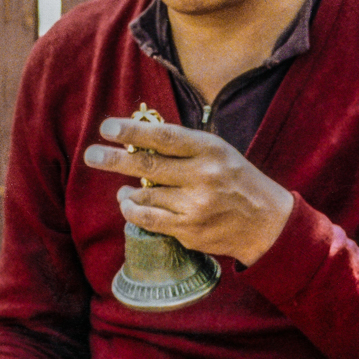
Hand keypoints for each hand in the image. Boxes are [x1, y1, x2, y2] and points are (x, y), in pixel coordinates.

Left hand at [84, 117, 293, 265]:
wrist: (266, 223)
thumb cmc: (236, 181)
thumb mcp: (218, 153)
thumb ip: (183, 148)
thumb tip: (136, 140)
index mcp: (210, 150)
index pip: (164, 137)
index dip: (132, 131)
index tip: (107, 128)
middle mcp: (203, 177)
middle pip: (148, 167)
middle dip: (114, 160)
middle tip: (91, 155)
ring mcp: (195, 206)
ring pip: (144, 196)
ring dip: (126, 192)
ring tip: (122, 188)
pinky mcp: (189, 230)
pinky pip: (149, 220)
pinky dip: (133, 211)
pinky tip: (130, 204)